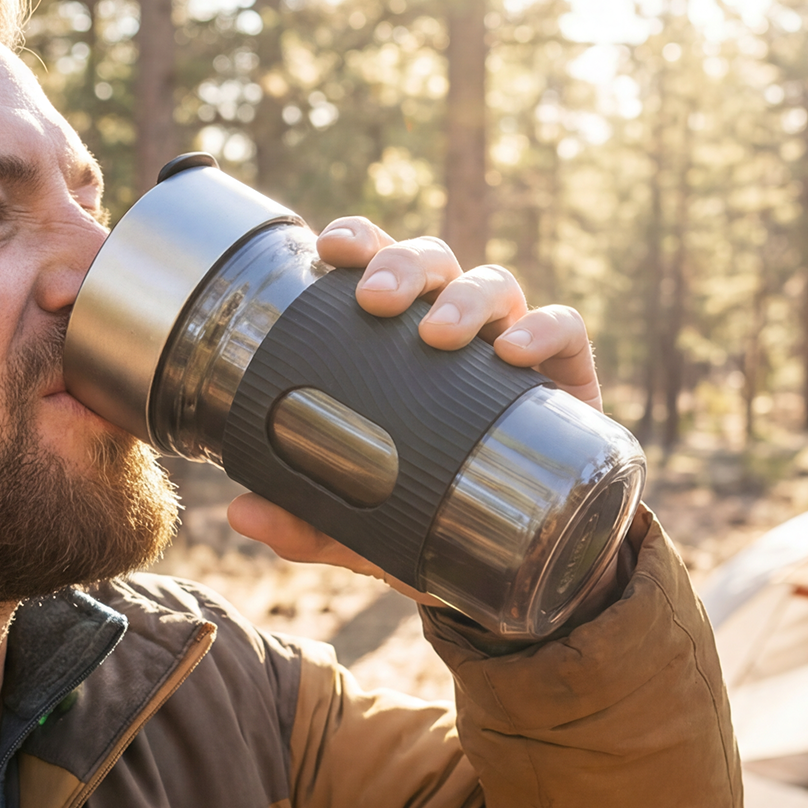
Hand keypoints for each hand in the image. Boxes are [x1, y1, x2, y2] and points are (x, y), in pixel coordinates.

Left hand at [225, 216, 614, 609]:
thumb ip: (308, 522)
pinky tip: (515, 353)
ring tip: (439, 334)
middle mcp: (454, 329)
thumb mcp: (365, 530)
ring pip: (494, 284)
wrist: (520, 566)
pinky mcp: (566, 376)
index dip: (357, 242)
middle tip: (376, 300)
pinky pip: (564, 330)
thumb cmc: (435, 519)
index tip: (328, 247)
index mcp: (398, 343)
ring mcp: (512, 346)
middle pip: (432, 263)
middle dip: (403, 265)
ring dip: (464, 298)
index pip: (376, 269)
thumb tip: (241, 515)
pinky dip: (542, 330)